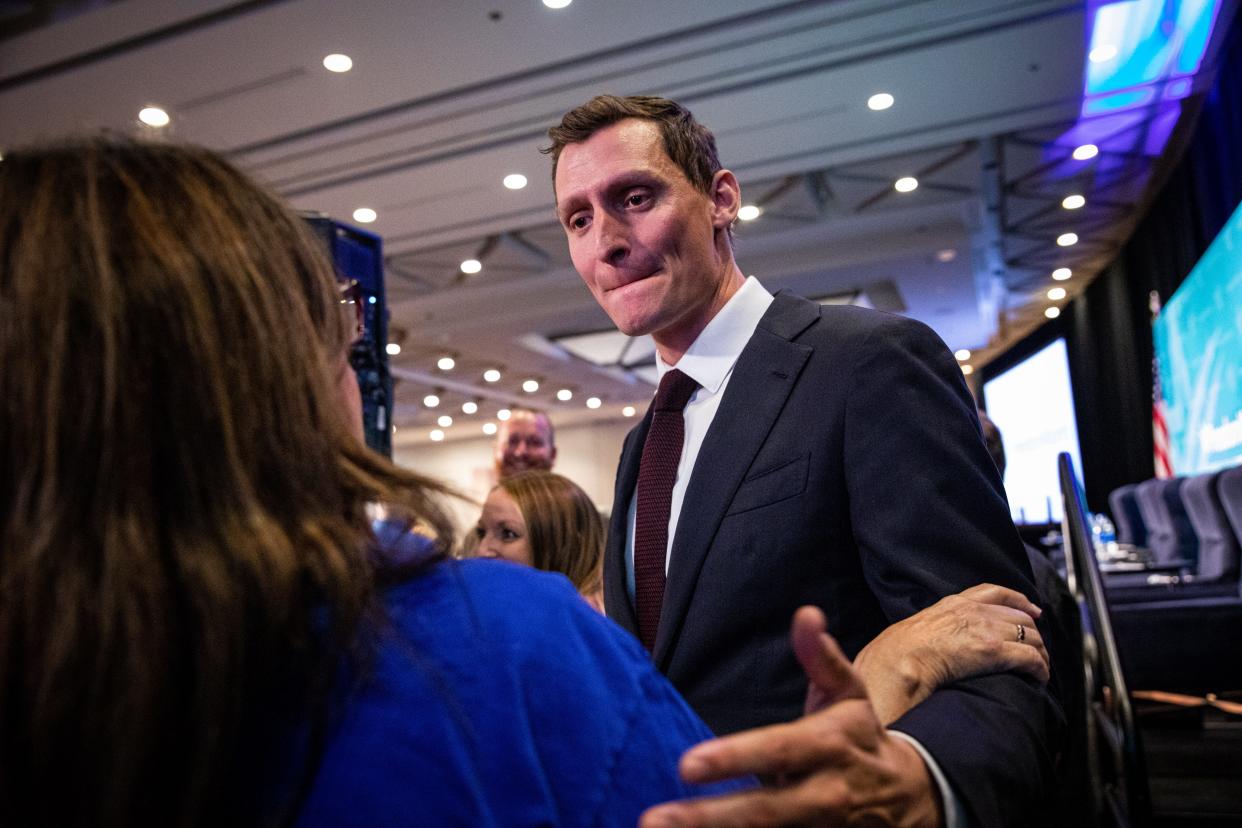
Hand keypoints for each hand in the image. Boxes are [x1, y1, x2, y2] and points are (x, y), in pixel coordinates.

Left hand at [640, 607, 940, 826]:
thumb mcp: (850, 695)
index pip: (776, 750)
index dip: (734, 759)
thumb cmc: (862, 738)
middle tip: (654, 819)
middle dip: (708, 819)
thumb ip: (822, 658)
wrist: (912, 798)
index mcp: (828, 746)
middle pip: (765, 811)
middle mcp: (825, 794)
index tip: (685, 766)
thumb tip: (806, 614)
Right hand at [854, 584, 1048, 723]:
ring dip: (1040, 653)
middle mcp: (975, 612)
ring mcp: (986, 630)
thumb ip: (936, 625)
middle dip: (1033, 633)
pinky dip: (1040, 668)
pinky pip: (1030, 658)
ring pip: (1030, 636)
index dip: (1020, 601)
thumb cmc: (899, 650)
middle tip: (1038, 648)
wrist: (898, 659)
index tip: (1033, 610)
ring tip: (1040, 667)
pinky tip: (1039, 678)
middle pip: (1019, 616)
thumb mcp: (919, 625)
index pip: (996, 592)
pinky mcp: (995, 651)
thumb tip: (938, 641)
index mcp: (955, 603)